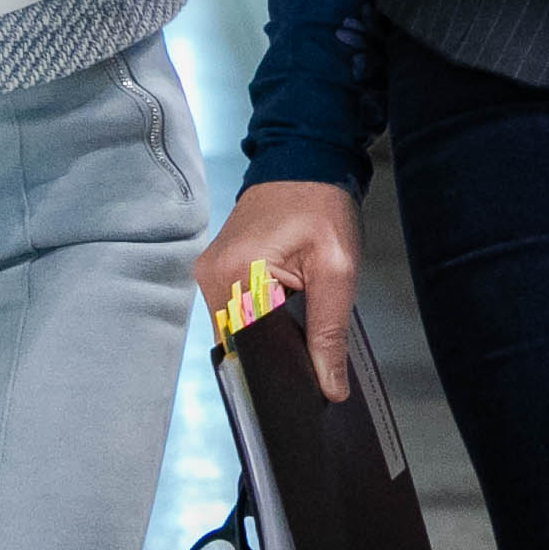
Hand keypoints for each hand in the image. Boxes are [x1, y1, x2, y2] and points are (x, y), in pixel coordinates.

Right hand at [194, 180, 363, 400]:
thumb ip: (329, 331)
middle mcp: (211, 276)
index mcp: (234, 273)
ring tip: (303, 337)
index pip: (250, 348)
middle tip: (314, 364)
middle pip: (242, 343)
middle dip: (277, 355)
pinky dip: (263, 319)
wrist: (305, 160)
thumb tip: (330, 388)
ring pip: (240, 330)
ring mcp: (210, 273)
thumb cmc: (322, 206)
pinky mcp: (219, 270)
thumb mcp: (337, 269)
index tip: (308, 387)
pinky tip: (288, 317)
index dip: (281, 371)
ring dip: (270, 337)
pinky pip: (238, 311)